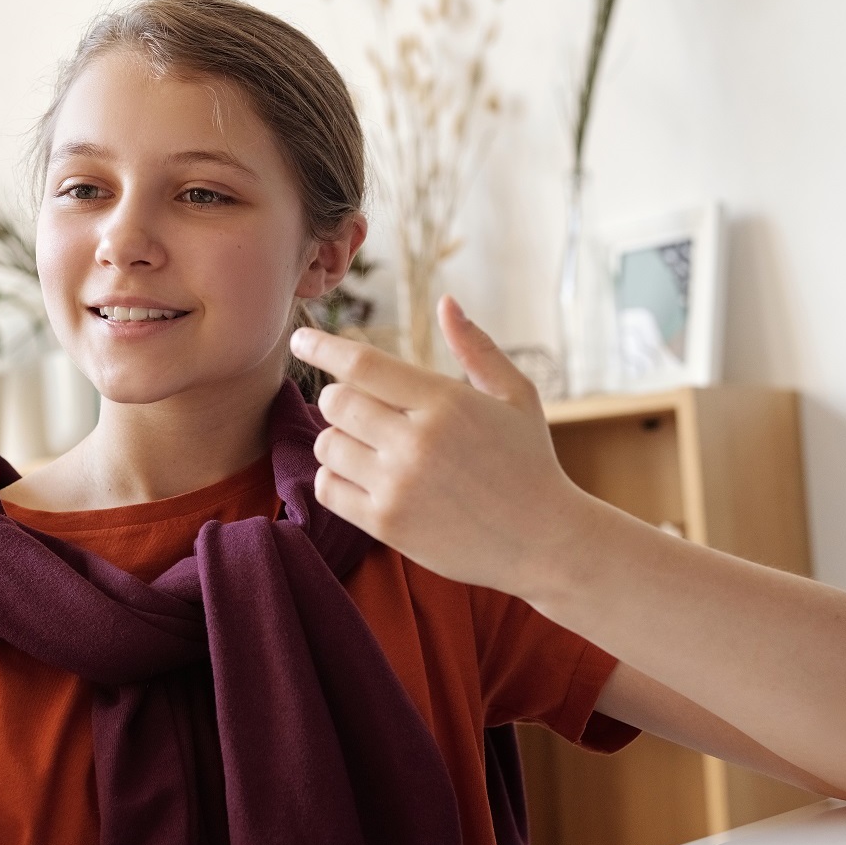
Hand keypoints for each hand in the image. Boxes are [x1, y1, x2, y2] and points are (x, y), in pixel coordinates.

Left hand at [289, 296, 592, 598]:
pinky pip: (327, 489)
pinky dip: (335, 478)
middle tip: (362, 409)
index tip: (301, 340)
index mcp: (445, 402)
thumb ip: (476, 348)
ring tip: (370, 446)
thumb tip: (446, 303)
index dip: (323, 348)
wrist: (544, 542)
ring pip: (327, 445)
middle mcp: (416, 442)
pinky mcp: (386, 524)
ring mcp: (398, 486)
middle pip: (335, 402)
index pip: (362, 365)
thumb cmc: (529, 462)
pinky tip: (363, 477)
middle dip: (339, 399)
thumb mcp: (515, 397)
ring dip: (338, 440)